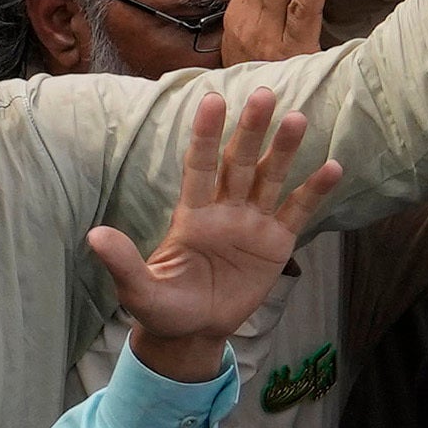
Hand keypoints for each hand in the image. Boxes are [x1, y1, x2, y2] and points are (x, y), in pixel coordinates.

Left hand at [89, 87, 329, 371]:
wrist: (193, 332)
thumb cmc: (163, 307)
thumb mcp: (139, 290)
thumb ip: (123, 262)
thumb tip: (94, 235)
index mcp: (191, 215)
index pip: (199, 167)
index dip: (205, 135)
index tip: (212, 100)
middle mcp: (223, 210)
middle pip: (239, 163)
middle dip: (250, 130)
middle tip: (264, 94)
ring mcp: (252, 224)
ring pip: (270, 178)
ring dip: (283, 150)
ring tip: (297, 118)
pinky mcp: (276, 243)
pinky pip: (297, 212)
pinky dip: (314, 191)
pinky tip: (332, 167)